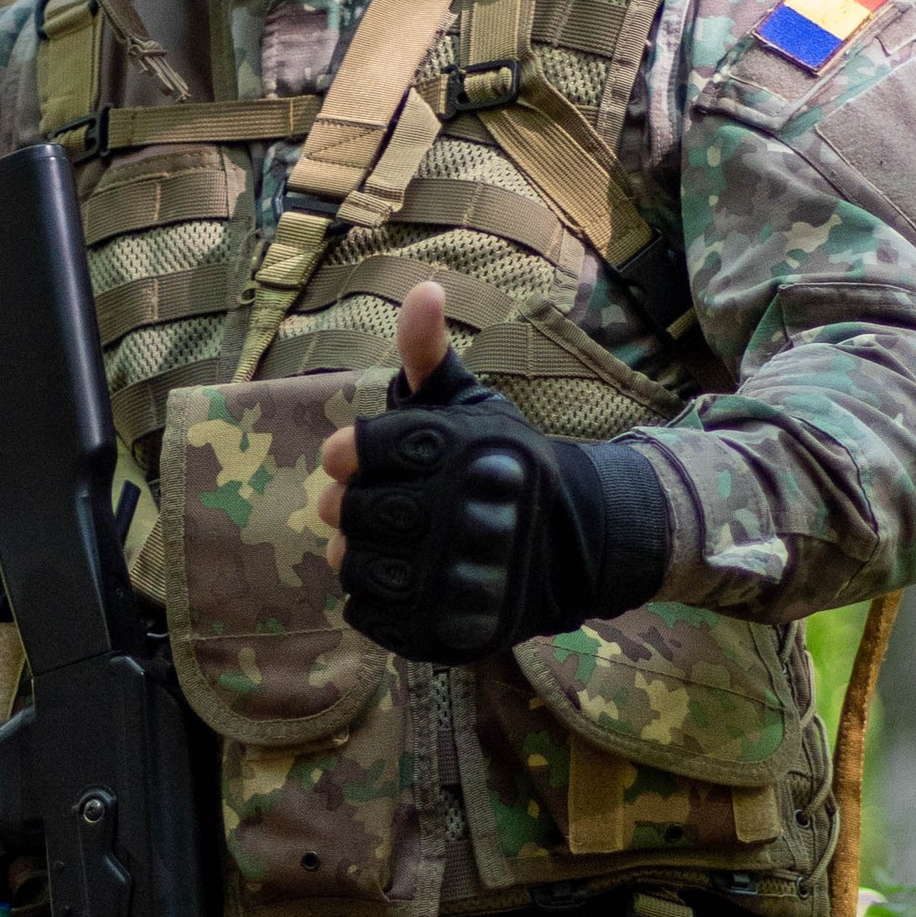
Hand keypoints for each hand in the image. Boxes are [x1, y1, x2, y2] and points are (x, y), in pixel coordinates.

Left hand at [315, 282, 669, 662]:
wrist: (570, 544)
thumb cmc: (502, 466)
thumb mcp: (469, 404)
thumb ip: (429, 352)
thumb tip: (421, 287)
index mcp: (453, 454)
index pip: (351, 451)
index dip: (350, 455)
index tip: (361, 458)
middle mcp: (454, 514)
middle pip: (345, 510)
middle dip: (351, 505)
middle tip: (375, 506)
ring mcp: (449, 578)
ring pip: (351, 564)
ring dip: (357, 553)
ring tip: (388, 543)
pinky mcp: (443, 629)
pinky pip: (368, 614)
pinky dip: (372, 600)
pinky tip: (399, 580)